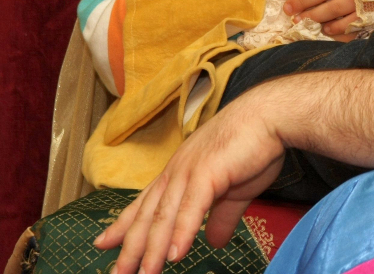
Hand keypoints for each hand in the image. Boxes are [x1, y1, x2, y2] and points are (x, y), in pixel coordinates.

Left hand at [93, 91, 285, 273]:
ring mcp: (189, 172)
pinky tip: (175, 255)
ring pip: (164, 216)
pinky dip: (181, 233)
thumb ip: (221, 217)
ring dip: (153, 248)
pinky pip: (191, 208)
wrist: (270, 116)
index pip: (146, 203)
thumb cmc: (254, 146)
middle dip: (130, 247)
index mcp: (180, 172)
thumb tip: (214, 243)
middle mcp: (177, 172)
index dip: (124, 224)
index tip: (103, 243)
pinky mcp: (207, 173)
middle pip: (148, 215)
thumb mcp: (236, 190)